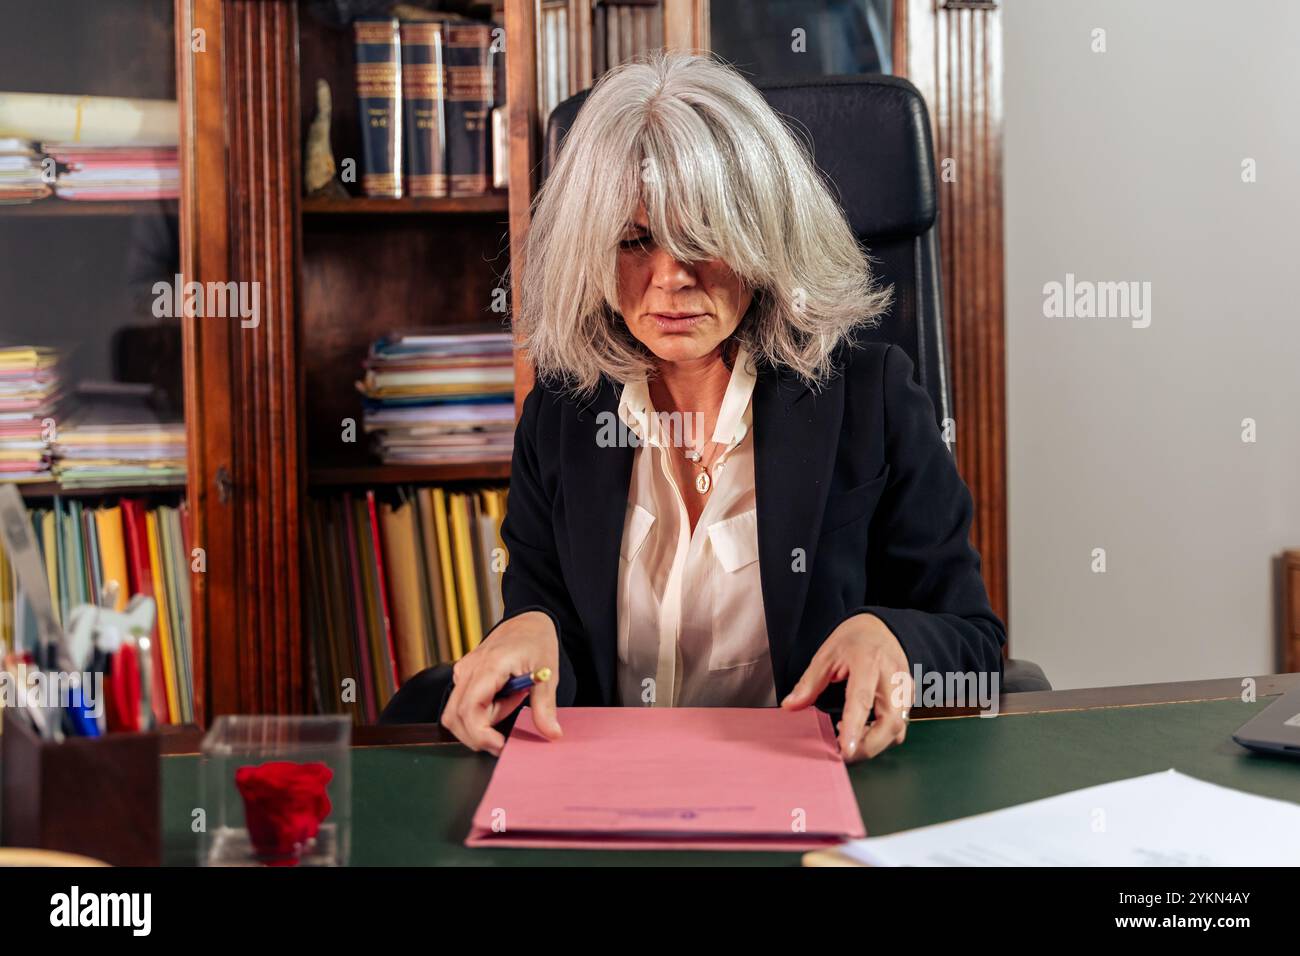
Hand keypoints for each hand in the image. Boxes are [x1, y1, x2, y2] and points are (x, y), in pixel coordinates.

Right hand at [440, 610, 562, 754]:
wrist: (527, 622)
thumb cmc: (536, 642)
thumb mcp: (547, 673)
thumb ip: (545, 706)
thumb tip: (551, 734)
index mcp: (489, 666)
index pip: (469, 710)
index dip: (481, 735)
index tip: (501, 746)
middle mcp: (468, 669)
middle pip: (456, 717)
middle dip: (480, 734)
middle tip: (509, 729)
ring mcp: (463, 672)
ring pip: (456, 714)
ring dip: (482, 722)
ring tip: (511, 703)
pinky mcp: (463, 677)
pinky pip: (462, 706)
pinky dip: (481, 713)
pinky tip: (503, 699)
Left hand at [780, 613, 912, 762]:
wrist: (882, 628)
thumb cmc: (854, 640)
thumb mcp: (826, 654)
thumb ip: (809, 682)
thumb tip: (789, 706)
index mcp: (868, 661)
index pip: (862, 699)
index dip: (854, 728)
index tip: (845, 749)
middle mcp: (893, 677)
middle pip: (891, 722)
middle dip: (868, 745)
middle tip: (841, 751)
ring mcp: (905, 689)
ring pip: (898, 729)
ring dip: (873, 743)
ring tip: (847, 737)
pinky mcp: (909, 699)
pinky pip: (899, 727)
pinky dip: (881, 737)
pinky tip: (861, 731)